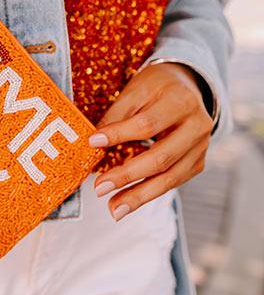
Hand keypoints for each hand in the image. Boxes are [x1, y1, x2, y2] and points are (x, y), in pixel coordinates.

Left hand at [89, 62, 213, 219]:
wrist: (187, 87)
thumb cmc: (156, 88)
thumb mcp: (136, 91)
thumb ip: (117, 116)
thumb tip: (93, 143)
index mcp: (181, 100)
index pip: (147, 124)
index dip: (119, 134)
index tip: (93, 143)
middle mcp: (198, 125)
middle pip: (162, 157)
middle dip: (128, 175)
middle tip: (100, 187)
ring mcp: (202, 147)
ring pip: (170, 177)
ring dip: (139, 196)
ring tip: (113, 207)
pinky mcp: (198, 163)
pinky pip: (173, 182)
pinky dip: (149, 193)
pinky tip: (128, 201)